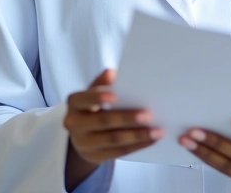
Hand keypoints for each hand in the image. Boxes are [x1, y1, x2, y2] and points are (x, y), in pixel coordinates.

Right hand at [63, 68, 162, 189]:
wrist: (82, 132)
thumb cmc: (92, 105)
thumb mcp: (93, 91)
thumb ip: (102, 82)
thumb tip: (112, 73)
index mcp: (74, 103)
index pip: (85, 99)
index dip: (99, 97)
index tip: (116, 95)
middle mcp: (74, 124)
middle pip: (103, 121)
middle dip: (127, 118)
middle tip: (148, 115)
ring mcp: (83, 143)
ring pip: (113, 140)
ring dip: (137, 136)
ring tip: (156, 131)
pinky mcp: (95, 156)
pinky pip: (119, 152)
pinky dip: (137, 146)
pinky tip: (151, 140)